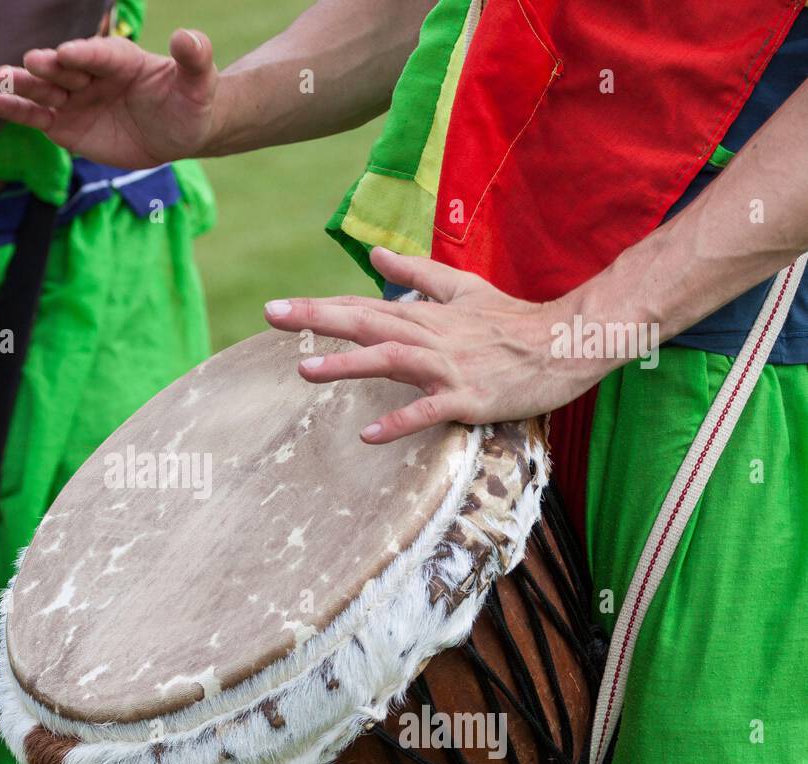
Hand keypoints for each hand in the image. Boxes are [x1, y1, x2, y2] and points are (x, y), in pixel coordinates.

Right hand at [0, 29, 219, 167]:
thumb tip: (188, 37)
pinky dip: (15, 110)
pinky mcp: (65, 125)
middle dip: (49, 66)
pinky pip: (37, 116)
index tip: (67, 53)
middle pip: (66, 68)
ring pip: (45, 90)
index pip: (100, 54)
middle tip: (33, 63)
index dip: (85, 54)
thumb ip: (194, 58)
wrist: (177, 132)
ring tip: (0, 79)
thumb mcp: (200, 83)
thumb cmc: (189, 102)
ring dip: (22, 85)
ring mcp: (75, 99)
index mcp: (121, 58)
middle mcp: (92, 74)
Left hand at [265, 249, 607, 443]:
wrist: (564, 344)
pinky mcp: (468, 396)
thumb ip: (415, 274)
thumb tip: (373, 253)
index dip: (318, 307)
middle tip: (273, 316)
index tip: (276, 308)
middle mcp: (430, 336)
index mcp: (424, 315)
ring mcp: (448, 367)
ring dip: (348, 364)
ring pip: (391, 360)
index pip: (361, 307)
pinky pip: (429, 410)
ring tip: (305, 370)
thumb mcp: (462, 288)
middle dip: (318, 319)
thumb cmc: (512, 320)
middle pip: (365, 323)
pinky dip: (399, 421)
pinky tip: (368, 435)